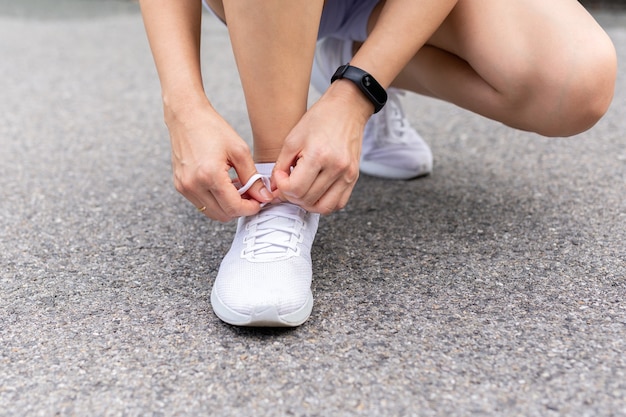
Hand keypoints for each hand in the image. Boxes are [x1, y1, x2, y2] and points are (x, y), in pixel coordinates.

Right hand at [166, 101, 272, 221]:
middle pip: (223, 214)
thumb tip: (264, 197)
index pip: (234, 207)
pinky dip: (215, 201)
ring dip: (227, 206)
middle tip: (251, 195)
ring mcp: (184, 187)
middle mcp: (193, 184)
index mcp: (210, 175)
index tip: (259, 201)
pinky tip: (223, 185)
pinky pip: (202, 204)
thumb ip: (253, 178)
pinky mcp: (179, 185)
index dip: (251, 208)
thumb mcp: (240, 151)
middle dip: (240, 208)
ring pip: (212, 213)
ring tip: (237, 188)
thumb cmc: (213, 129)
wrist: (186, 117)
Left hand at [272, 81, 372, 213]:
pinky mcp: (355, 178)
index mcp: (319, 155)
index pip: (295, 189)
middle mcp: (336, 168)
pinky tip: (316, 192)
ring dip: (307, 203)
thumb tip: (275, 189)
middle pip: (307, 200)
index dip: (282, 187)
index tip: (281, 176)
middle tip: (288, 183)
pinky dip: (324, 203)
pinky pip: (338, 203)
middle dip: (292, 195)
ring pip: (323, 207)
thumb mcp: (292, 139)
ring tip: (301, 190)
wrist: (347, 109)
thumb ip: (280, 166)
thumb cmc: (319, 119)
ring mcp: (348, 175)